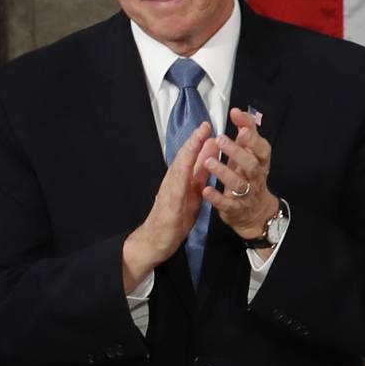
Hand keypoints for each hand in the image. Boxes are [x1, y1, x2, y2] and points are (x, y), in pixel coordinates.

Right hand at [122, 120, 215, 289]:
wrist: (155, 240)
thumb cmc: (174, 219)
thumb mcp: (191, 194)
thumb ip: (199, 176)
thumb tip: (209, 156)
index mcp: (180, 180)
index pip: (190, 157)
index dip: (199, 141)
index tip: (209, 127)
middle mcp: (173, 182)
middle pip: (184, 157)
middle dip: (194, 140)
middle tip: (205, 124)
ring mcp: (169, 192)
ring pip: (179, 168)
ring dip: (188, 152)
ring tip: (198, 138)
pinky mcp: (169, 205)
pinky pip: (176, 188)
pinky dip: (182, 175)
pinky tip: (188, 166)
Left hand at [205, 107, 279, 240]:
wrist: (255, 212)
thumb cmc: (249, 176)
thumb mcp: (251, 153)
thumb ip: (246, 132)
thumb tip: (238, 111)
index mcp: (260, 162)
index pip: (262, 148)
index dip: (252, 137)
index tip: (240, 125)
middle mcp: (255, 178)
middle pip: (251, 165)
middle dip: (236, 152)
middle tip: (221, 139)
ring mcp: (246, 194)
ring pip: (238, 184)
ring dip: (223, 172)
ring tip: (208, 161)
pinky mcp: (235, 208)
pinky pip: (227, 204)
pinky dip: (216, 197)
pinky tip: (206, 189)